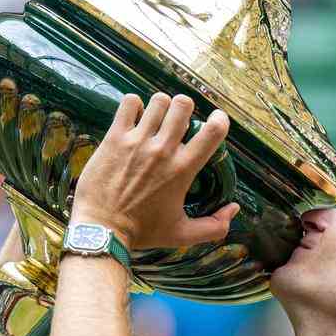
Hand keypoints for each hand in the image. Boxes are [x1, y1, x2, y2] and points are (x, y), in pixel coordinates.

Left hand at [71, 92, 238, 250]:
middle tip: (177, 121)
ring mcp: (137, 142)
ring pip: (158, 101)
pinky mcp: (114, 138)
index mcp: (183, 169)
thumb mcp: (182, 234)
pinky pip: (129, 103)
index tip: (214, 121)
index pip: (213, 131)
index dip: (218, 120)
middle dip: (184, 109)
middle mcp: (163, 150)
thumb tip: (233, 209)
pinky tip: (134, 118)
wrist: (102, 230)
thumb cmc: (142, 232)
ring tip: (155, 119)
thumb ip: (214, 226)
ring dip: (160, 107)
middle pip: (183, 105)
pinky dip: (134, 105)